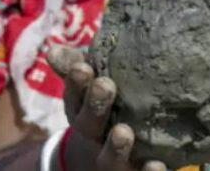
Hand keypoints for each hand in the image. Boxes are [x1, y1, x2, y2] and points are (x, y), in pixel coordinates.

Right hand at [48, 45, 165, 170]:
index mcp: (80, 110)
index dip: (76, 83)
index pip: (74, 96)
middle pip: (89, 125)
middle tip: (104, 85)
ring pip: (109, 157)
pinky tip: (156, 164)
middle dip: (95, 106)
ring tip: (123, 132)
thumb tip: (52, 49)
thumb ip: (76, 66)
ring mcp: (112, 158)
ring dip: (115, 146)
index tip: (82, 66)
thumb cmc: (104, 104)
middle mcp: (93, 136)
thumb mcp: (89, 84)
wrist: (107, 150)